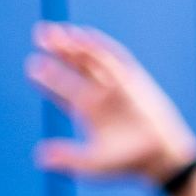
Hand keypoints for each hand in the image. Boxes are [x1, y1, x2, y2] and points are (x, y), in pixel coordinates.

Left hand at [28, 24, 195, 185]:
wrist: (162, 157)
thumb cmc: (128, 163)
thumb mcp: (94, 163)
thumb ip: (68, 158)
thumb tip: (39, 157)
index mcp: (86, 110)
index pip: (61, 89)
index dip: (47, 77)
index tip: (33, 67)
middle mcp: (98, 93)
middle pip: (74, 66)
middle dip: (57, 51)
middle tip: (39, 35)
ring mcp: (115, 84)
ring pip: (91, 58)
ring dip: (74, 44)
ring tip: (56, 32)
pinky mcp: (133, 78)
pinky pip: (115, 57)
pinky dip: (100, 46)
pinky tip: (84, 35)